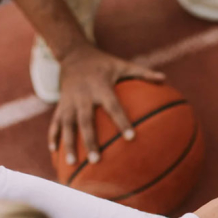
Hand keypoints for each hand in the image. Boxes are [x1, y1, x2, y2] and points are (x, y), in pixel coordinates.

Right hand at [48, 44, 165, 163]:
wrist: (73, 54)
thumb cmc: (104, 63)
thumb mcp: (122, 65)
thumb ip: (143, 73)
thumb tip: (165, 79)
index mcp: (100, 87)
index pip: (113, 107)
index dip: (122, 121)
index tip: (131, 138)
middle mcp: (83, 96)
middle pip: (86, 121)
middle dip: (90, 141)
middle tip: (96, 160)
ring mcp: (69, 102)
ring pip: (66, 125)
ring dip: (68, 144)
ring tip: (72, 163)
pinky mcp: (60, 105)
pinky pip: (55, 122)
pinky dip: (53, 136)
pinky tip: (54, 152)